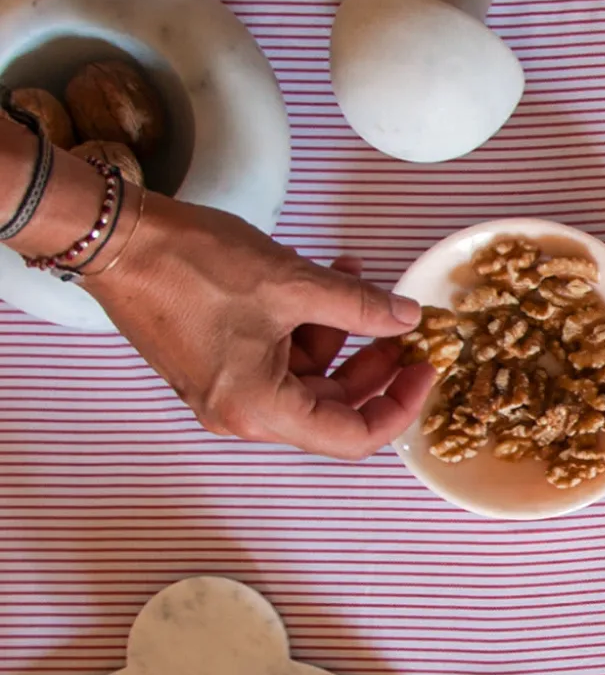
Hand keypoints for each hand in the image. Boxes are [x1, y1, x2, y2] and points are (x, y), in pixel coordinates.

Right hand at [84, 193, 436, 459]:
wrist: (111, 237)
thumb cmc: (189, 263)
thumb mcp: (292, 282)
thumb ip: (360, 307)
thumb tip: (407, 318)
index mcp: (261, 409)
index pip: (354, 437)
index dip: (399, 407)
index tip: (423, 371)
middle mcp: (243, 415)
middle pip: (334, 408)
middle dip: (373, 364)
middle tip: (402, 328)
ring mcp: (228, 393)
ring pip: (308, 378)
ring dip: (340, 334)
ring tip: (359, 280)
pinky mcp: (218, 368)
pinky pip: (279, 359)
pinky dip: (306, 326)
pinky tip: (324, 278)